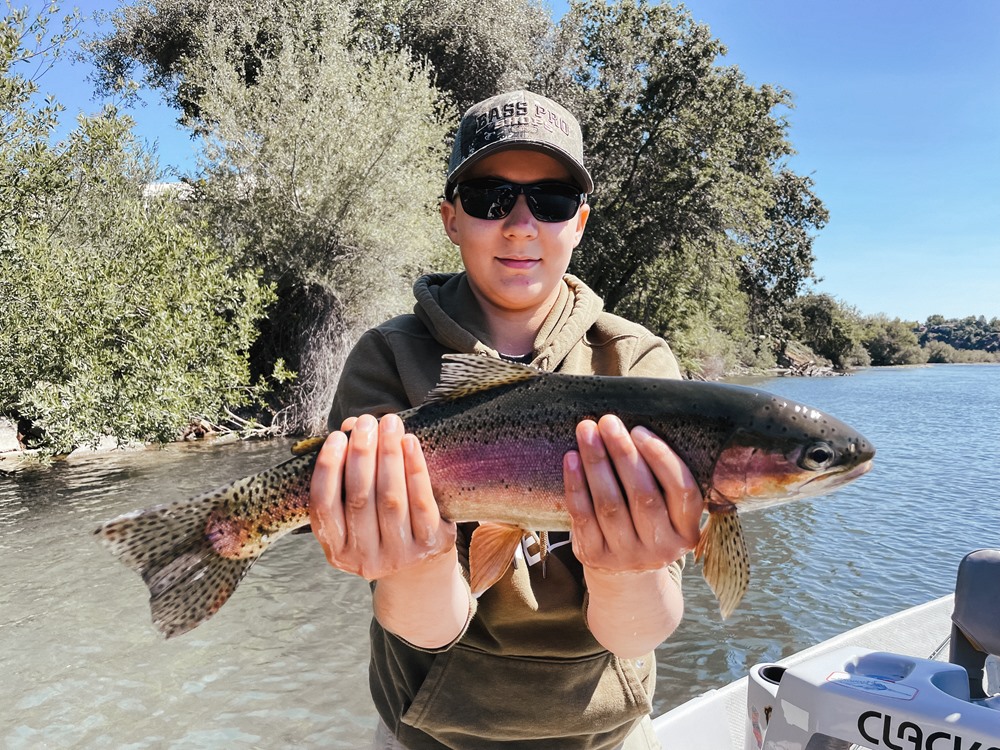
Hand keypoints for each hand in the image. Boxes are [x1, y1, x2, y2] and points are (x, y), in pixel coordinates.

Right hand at [309, 413, 456, 580]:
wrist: (421, 568)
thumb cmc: (381, 527)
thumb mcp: (356, 514)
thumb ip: (347, 476)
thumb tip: (350, 426)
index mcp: (336, 550)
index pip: (324, 506)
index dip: (328, 469)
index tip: (336, 437)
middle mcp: (363, 558)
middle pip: (359, 498)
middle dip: (361, 454)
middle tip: (366, 422)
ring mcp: (398, 555)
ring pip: (390, 498)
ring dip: (388, 455)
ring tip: (389, 424)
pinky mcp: (429, 545)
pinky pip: (421, 501)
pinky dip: (415, 468)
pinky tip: (410, 443)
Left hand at [563, 415, 701, 573]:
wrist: (627, 579)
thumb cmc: (648, 525)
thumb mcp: (669, 513)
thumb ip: (663, 480)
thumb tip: (636, 428)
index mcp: (687, 531)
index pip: (682, 491)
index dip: (662, 458)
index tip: (640, 430)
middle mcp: (662, 547)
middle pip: (643, 495)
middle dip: (623, 453)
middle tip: (608, 422)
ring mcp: (628, 555)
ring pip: (610, 504)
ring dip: (596, 462)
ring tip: (587, 431)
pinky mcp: (596, 557)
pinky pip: (583, 516)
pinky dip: (575, 485)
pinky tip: (571, 459)